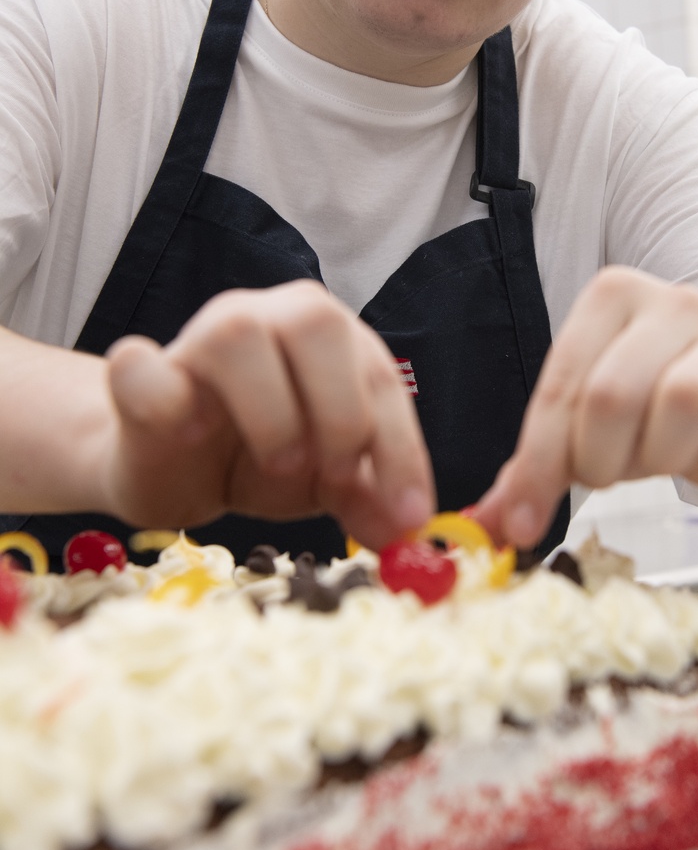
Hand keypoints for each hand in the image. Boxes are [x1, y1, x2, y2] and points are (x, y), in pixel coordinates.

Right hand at [96, 281, 433, 547]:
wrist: (165, 470)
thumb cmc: (255, 458)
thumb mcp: (322, 483)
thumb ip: (366, 498)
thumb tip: (408, 530)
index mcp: (328, 339)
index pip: (379, 375)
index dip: (400, 446)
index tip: (408, 513)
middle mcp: (268, 319)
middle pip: (318, 322)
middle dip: (341, 410)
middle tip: (334, 478)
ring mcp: (198, 337)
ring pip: (239, 334)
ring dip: (270, 411)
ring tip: (276, 464)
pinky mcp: (137, 373)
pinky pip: (140, 365)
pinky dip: (166, 401)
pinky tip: (188, 436)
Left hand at [474, 267, 697, 547]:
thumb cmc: (679, 419)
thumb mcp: (600, 429)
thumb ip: (542, 467)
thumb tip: (488, 522)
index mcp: (616, 298)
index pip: (560, 386)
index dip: (537, 462)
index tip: (519, 522)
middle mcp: (677, 304)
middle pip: (611, 396)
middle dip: (602, 460)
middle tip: (619, 472)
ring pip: (681, 404)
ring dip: (664, 459)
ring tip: (672, 458)